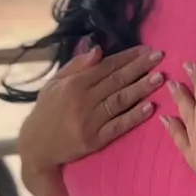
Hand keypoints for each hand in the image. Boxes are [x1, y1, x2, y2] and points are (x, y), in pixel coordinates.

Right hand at [18, 43, 163, 172]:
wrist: (35, 146)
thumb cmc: (47, 110)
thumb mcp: (55, 83)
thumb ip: (77, 65)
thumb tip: (98, 49)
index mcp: (74, 83)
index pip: (107, 67)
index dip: (128, 57)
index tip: (146, 49)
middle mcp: (82, 100)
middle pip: (116, 81)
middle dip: (140, 68)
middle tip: (159, 58)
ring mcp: (90, 121)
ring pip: (120, 101)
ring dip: (141, 89)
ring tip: (159, 78)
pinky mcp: (95, 140)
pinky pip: (118, 126)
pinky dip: (134, 117)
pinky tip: (149, 107)